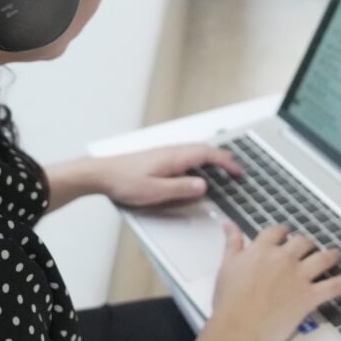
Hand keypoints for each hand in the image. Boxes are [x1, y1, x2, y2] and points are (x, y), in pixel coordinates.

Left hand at [99, 143, 241, 206]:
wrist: (101, 174)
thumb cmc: (124, 182)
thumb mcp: (154, 191)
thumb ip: (181, 189)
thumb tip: (204, 185)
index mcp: (174, 157)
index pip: (208, 154)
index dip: (226, 162)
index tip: (238, 171)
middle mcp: (172, 151)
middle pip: (204, 149)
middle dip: (223, 158)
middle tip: (236, 170)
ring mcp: (165, 152)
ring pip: (195, 150)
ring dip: (212, 157)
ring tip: (222, 167)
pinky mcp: (159, 157)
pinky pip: (187, 154)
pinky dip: (199, 159)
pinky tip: (197, 168)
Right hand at [210, 223, 340, 340]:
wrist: (238, 327)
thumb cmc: (229, 301)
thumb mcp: (226, 266)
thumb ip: (232, 243)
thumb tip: (229, 224)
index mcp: (262, 249)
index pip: (277, 231)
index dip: (283, 232)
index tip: (285, 235)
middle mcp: (284, 258)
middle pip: (302, 242)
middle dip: (306, 244)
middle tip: (308, 247)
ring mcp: (299, 276)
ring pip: (321, 258)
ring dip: (330, 255)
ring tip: (335, 254)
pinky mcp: (309, 296)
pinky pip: (335, 285)